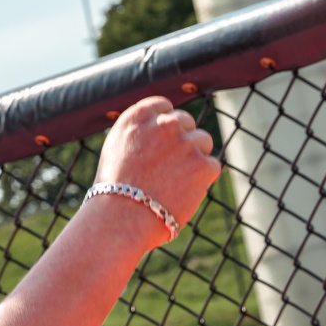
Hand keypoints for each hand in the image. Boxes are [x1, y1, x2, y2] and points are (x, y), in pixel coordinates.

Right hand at [93, 96, 221, 241]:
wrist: (121, 219)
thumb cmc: (114, 192)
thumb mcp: (117, 150)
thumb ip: (140, 133)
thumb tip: (161, 127)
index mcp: (138, 117)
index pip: (164, 106)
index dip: (166, 124)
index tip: (163, 140)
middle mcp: (163, 124)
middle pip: (185, 121)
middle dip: (181, 140)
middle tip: (170, 166)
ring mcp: (185, 143)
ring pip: (203, 141)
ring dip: (195, 157)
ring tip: (177, 181)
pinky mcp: (202, 165)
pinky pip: (211, 166)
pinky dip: (202, 180)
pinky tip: (184, 193)